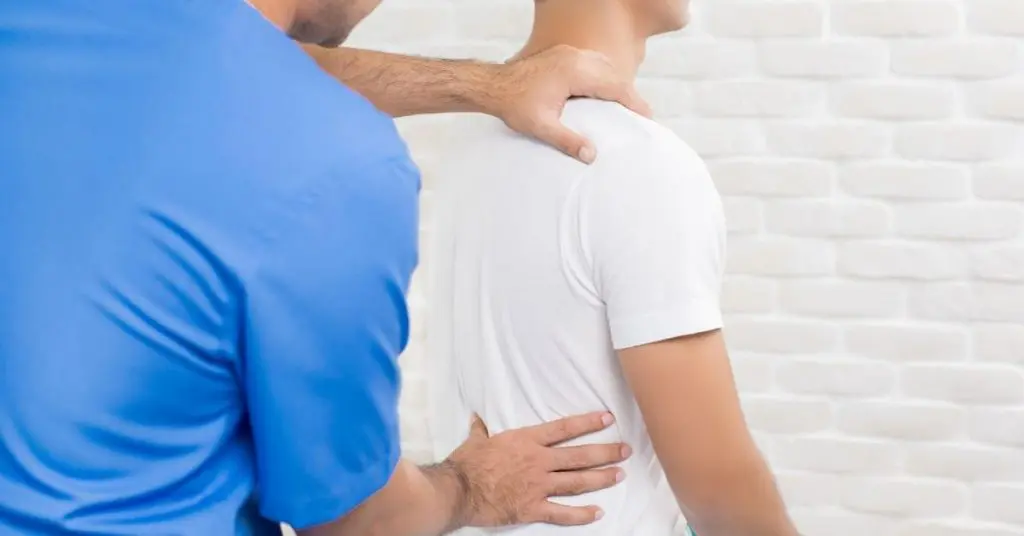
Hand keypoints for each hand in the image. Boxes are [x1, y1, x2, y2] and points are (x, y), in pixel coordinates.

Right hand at [445, 412, 631, 527]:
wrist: (458, 490)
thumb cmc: (466, 463)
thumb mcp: (475, 440)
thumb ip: (481, 429)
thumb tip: (477, 419)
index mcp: (526, 441)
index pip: (564, 429)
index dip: (588, 423)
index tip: (607, 419)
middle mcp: (538, 461)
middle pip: (579, 455)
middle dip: (605, 452)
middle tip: (625, 450)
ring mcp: (538, 486)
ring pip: (577, 481)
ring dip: (600, 478)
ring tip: (619, 474)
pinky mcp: (533, 508)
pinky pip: (563, 513)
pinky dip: (582, 514)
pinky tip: (598, 512)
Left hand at [489, 45, 651, 163]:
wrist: (492, 85)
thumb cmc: (514, 104)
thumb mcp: (541, 127)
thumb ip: (567, 141)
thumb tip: (591, 155)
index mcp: (574, 72)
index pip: (614, 85)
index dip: (633, 101)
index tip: (646, 116)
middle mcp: (575, 58)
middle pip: (613, 74)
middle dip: (628, 94)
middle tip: (641, 115)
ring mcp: (568, 54)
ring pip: (604, 66)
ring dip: (616, 85)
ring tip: (625, 107)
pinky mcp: (563, 55)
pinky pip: (592, 63)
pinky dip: (603, 77)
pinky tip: (604, 93)